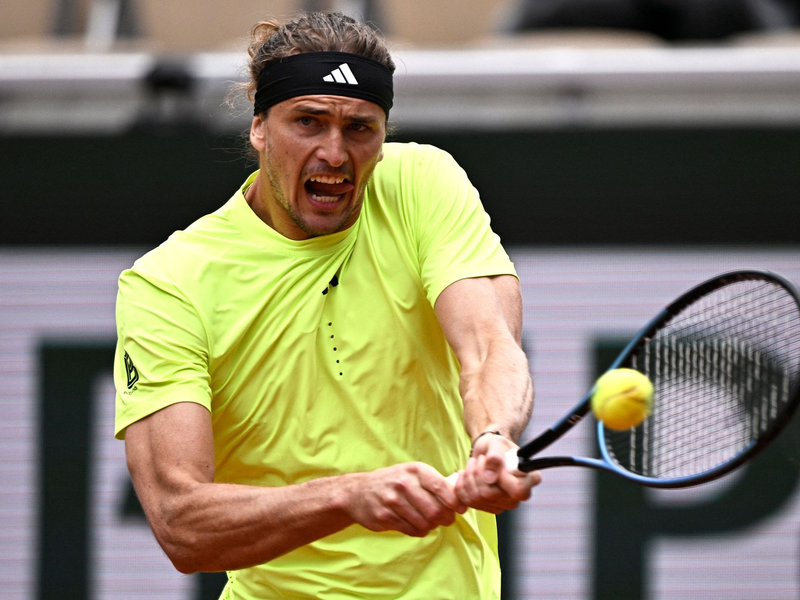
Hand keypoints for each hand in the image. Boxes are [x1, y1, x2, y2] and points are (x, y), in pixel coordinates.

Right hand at [344, 462, 467, 537]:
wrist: (358, 492)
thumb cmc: (393, 481)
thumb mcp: (412, 473)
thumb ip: (435, 481)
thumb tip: (462, 489)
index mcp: (415, 470)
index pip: (442, 487)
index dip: (455, 501)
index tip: (460, 509)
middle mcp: (404, 483)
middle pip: (436, 510)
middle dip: (445, 518)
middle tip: (446, 520)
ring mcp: (393, 500)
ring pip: (425, 523)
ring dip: (431, 526)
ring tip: (429, 521)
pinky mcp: (385, 517)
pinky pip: (412, 530)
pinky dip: (419, 530)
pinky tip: (415, 524)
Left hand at [452, 433, 540, 513]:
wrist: (487, 452)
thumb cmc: (496, 446)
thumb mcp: (496, 443)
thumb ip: (495, 456)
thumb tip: (490, 478)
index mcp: (529, 479)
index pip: (518, 490)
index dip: (502, 479)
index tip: (494, 464)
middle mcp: (519, 496)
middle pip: (490, 494)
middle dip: (477, 473)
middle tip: (479, 459)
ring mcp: (504, 504)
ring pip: (476, 497)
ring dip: (469, 476)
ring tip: (473, 463)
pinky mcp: (489, 508)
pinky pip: (467, 501)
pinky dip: (461, 485)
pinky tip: (465, 474)